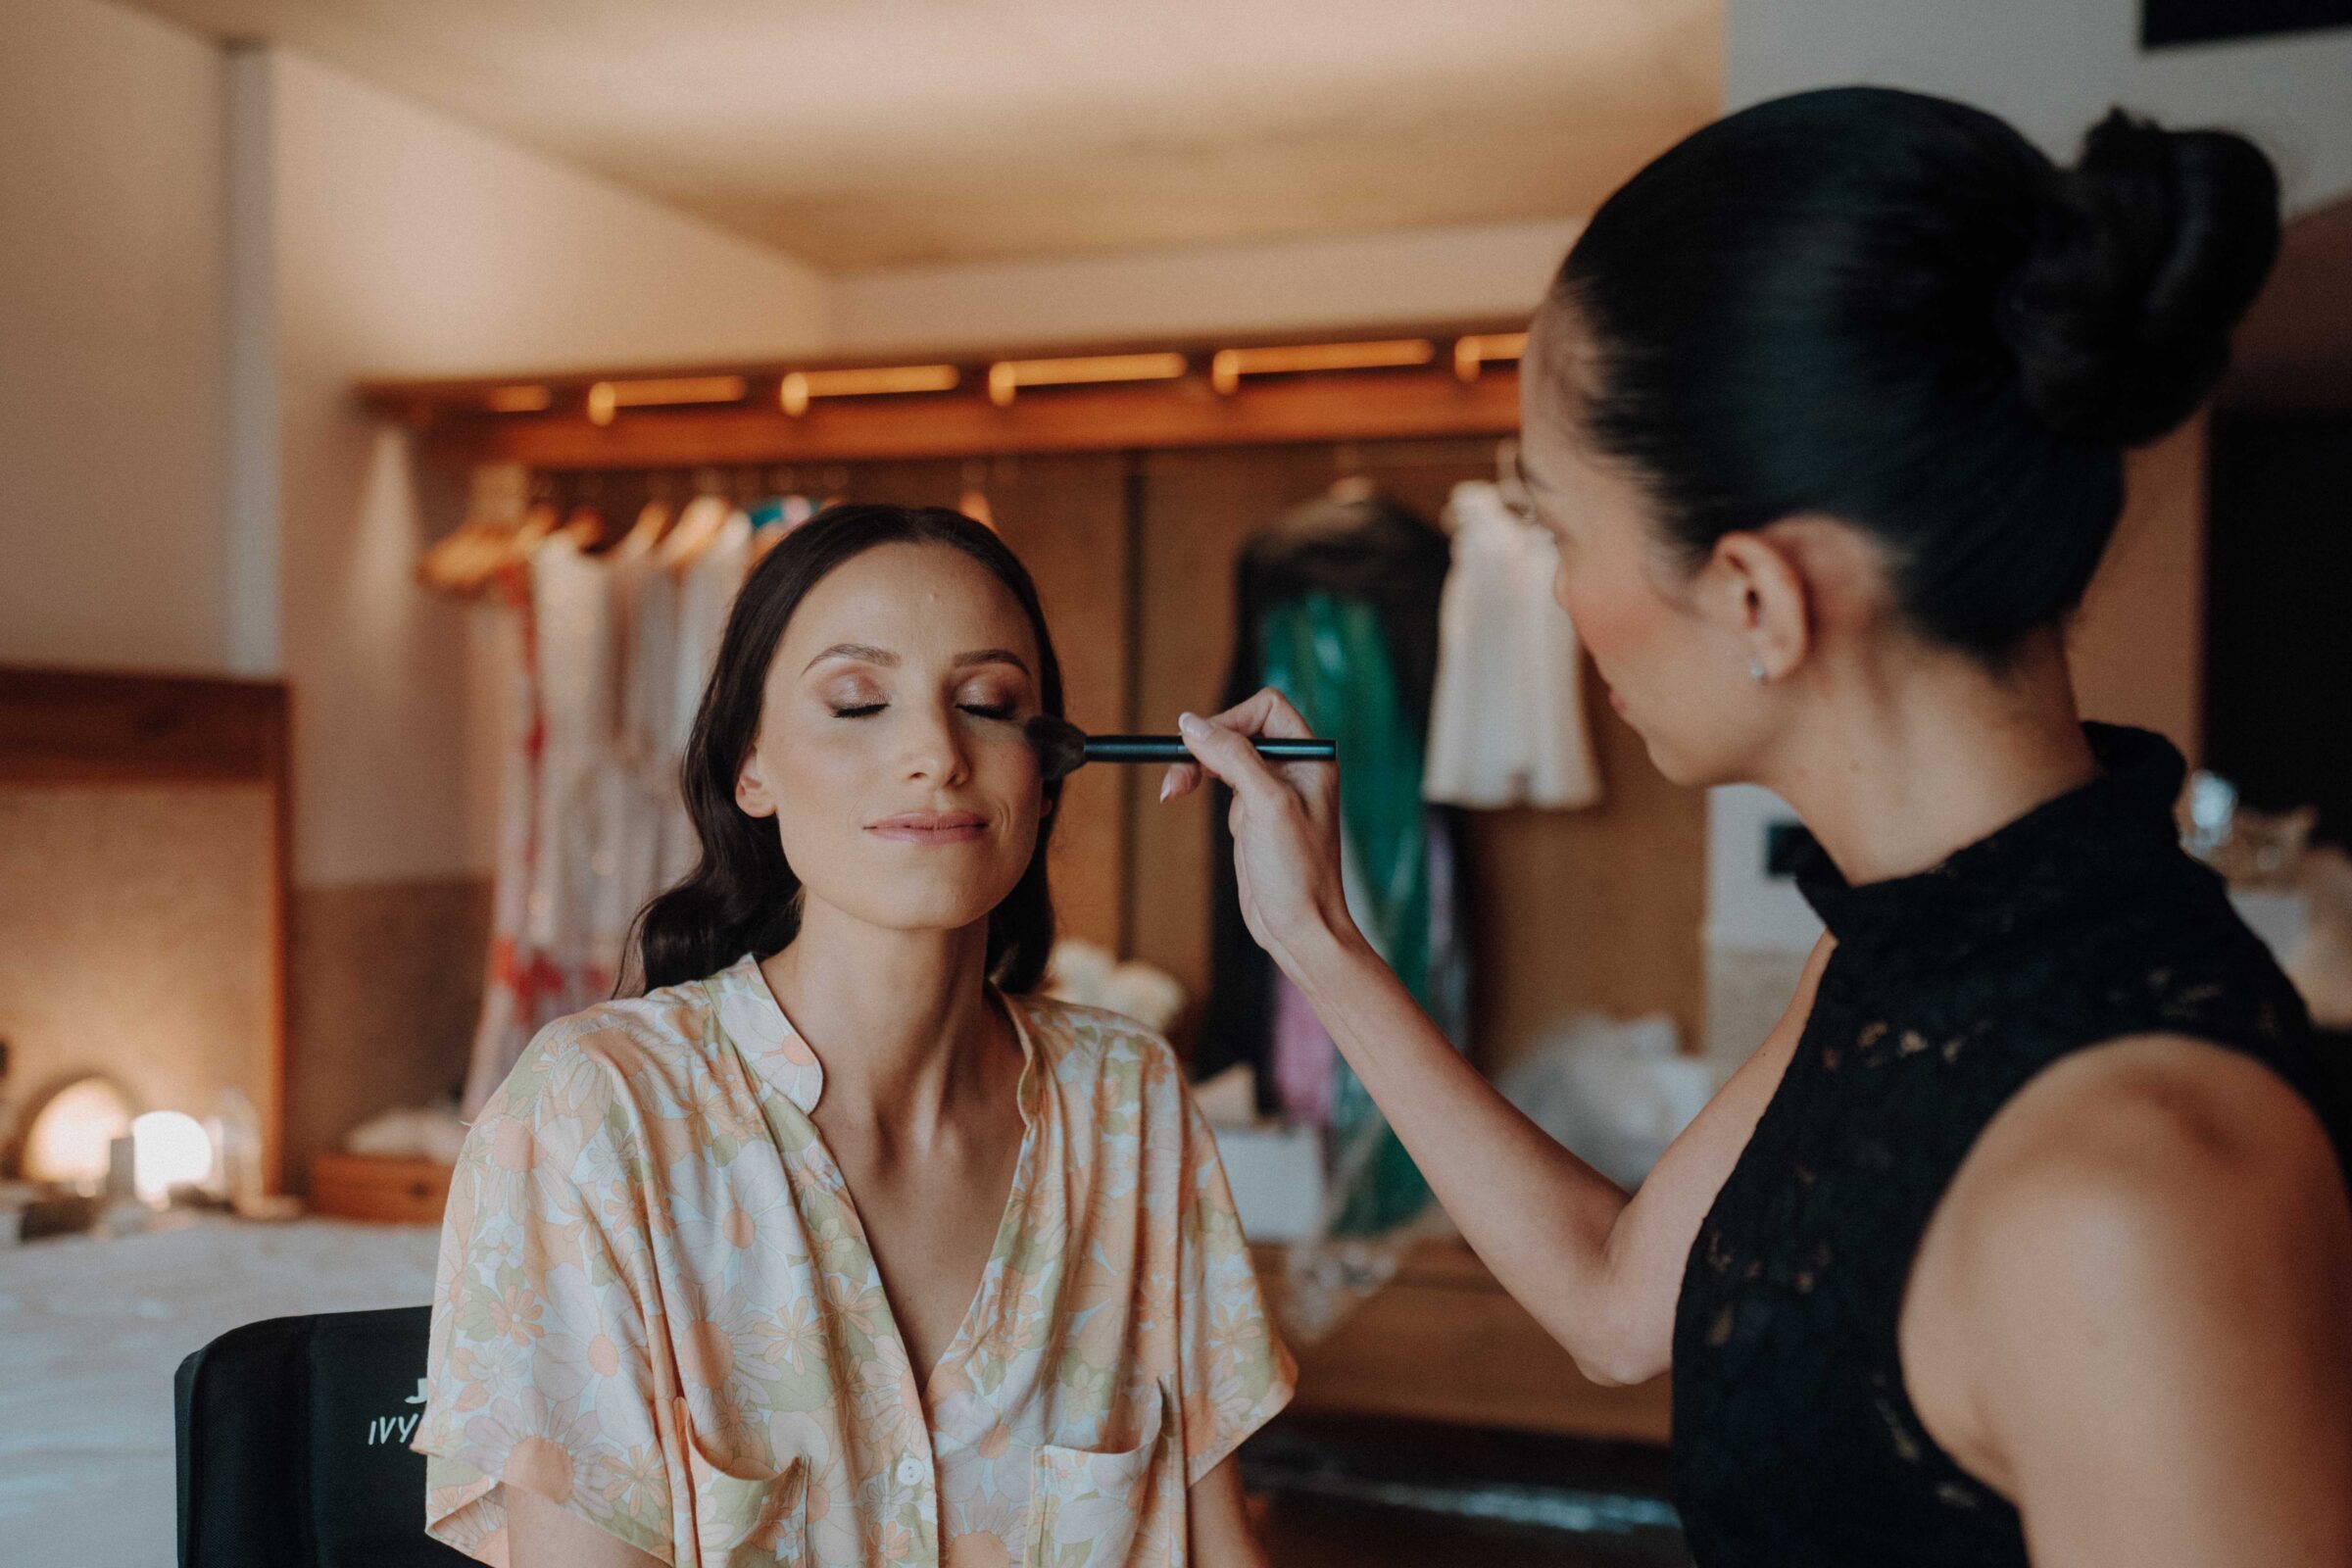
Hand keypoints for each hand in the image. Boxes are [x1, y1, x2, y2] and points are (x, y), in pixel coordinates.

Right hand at [1164, 689, 1360, 973]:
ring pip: (1224, 754)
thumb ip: (1231, 757)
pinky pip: (1219, 781)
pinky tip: (1178, 795)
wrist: (1299, 927)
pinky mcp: (1251, 814)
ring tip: (1172, 790)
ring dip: (1195, 765)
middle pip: (1239, 729)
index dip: (1230, 720)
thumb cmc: (1297, 871)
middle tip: (1177, 775)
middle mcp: (1293, 769)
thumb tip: (1191, 723)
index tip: (1201, 745)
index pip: (1265, 709)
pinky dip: (1197, 782)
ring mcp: (1271, 791)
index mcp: (1310, 758)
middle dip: (1205, 745)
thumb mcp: (1264, 804)